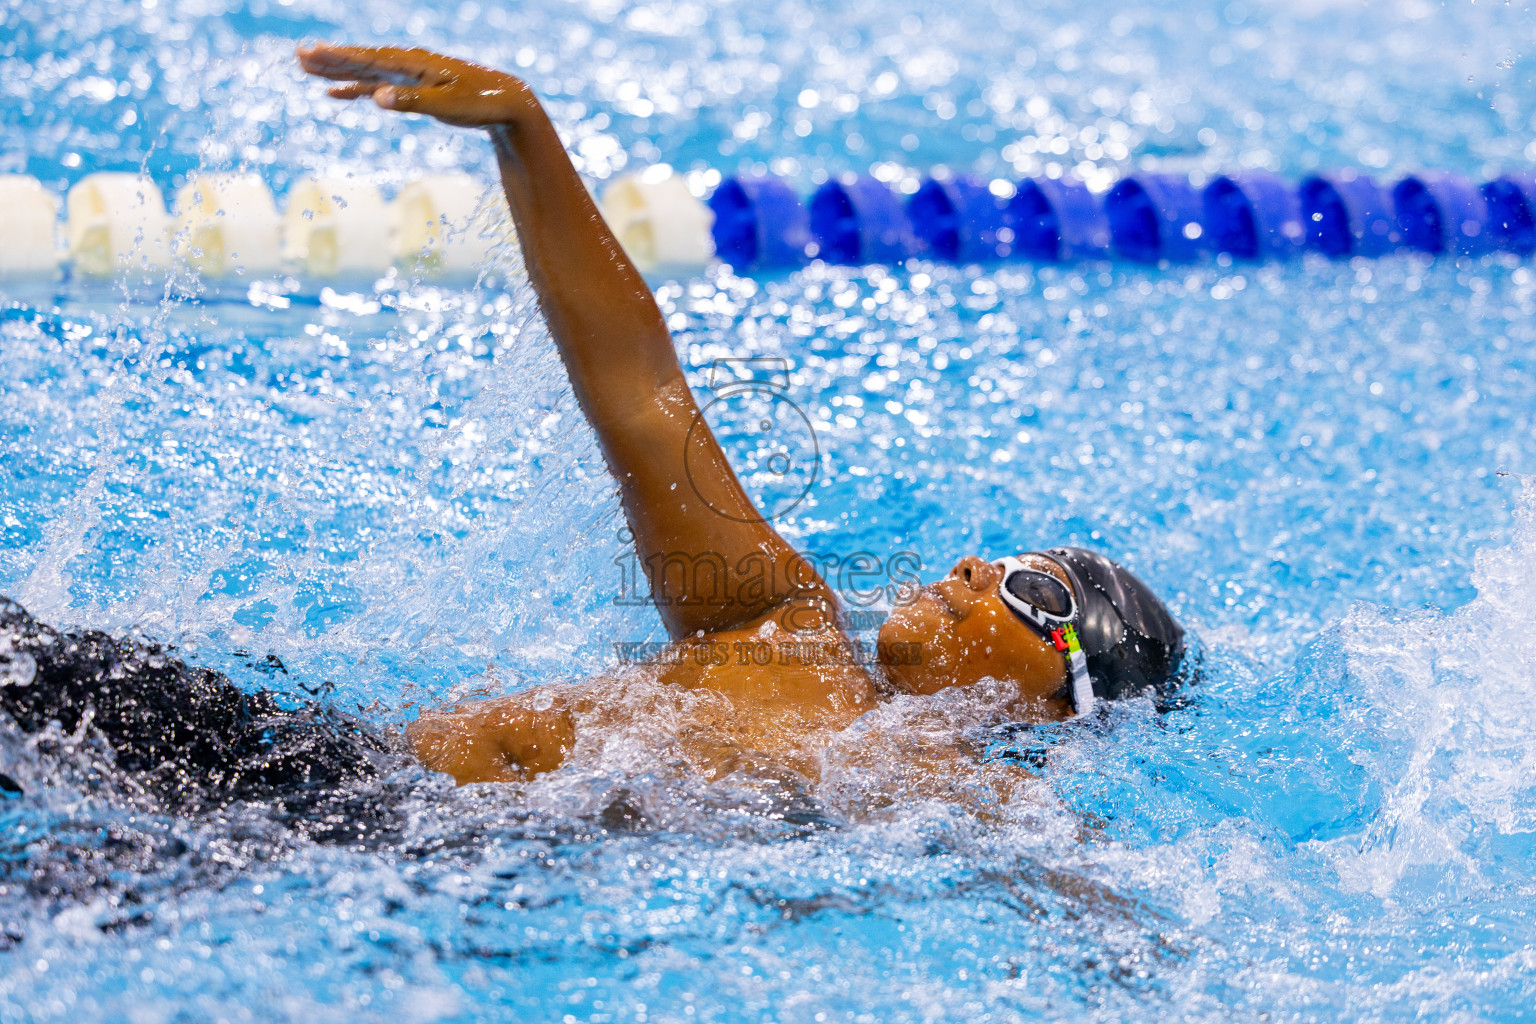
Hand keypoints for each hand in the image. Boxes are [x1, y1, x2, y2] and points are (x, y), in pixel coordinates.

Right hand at [297, 43, 536, 127]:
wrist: (506, 101)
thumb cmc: (480, 102)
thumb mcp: (447, 105)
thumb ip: (412, 101)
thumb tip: (377, 98)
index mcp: (414, 63)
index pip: (370, 59)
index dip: (340, 57)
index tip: (312, 53)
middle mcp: (408, 64)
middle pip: (362, 60)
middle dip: (331, 59)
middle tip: (298, 55)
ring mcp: (410, 75)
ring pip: (366, 71)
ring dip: (338, 71)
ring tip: (306, 68)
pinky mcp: (414, 87)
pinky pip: (378, 86)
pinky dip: (357, 89)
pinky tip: (338, 93)